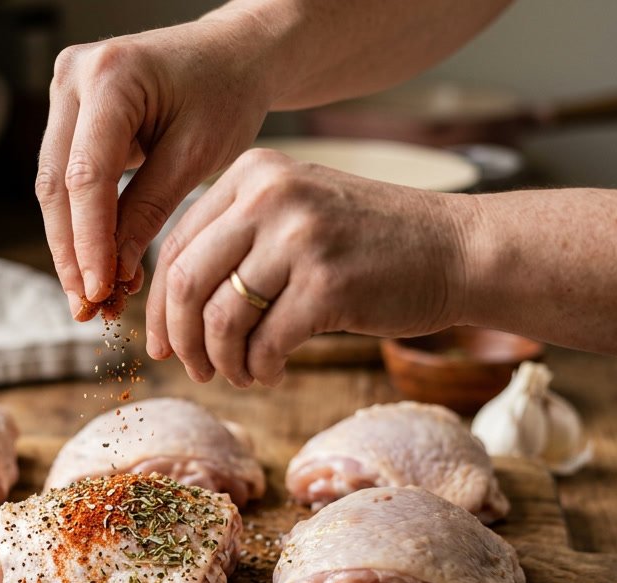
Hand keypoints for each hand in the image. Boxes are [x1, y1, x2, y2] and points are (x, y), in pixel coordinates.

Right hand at [36, 15, 274, 318]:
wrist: (233, 54)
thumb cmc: (227, 93)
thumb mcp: (197, 155)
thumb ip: (150, 211)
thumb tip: (115, 275)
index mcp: (111, 75)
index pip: (87, 177)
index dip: (89, 242)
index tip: (101, 293)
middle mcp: (74, 75)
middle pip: (57, 184)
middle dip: (71, 253)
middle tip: (88, 308)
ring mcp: (65, 91)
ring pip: (53, 187)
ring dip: (70, 247)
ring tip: (92, 300)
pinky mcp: (68, 112)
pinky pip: (66, 178)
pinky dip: (80, 225)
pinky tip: (95, 268)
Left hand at [147, 148, 474, 385]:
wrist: (457, 249)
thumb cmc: (368, 243)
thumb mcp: (295, 213)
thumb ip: (234, 241)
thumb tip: (167, 311)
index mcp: (253, 174)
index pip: (174, 246)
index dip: (158, 306)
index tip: (162, 344)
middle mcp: (271, 196)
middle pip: (184, 283)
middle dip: (179, 340)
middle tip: (194, 370)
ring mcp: (300, 238)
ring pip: (218, 319)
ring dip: (221, 362)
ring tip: (239, 374)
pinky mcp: (328, 285)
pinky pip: (263, 344)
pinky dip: (258, 370)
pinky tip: (270, 373)